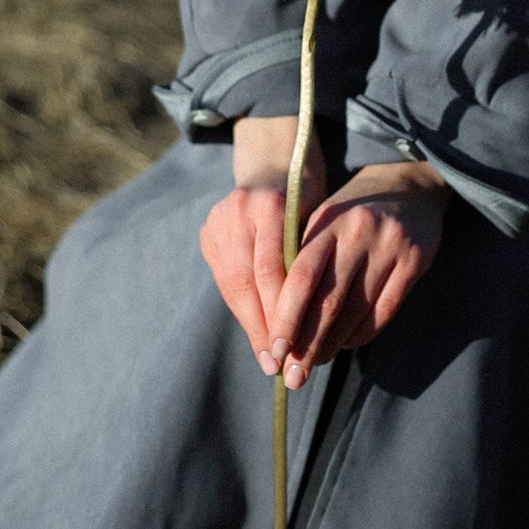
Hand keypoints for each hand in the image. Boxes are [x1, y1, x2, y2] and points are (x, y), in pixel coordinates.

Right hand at [200, 117, 326, 374]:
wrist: (278, 165)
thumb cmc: (312, 203)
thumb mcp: (319, 224)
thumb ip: (312, 263)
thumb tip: (317, 326)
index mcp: (272, 204)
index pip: (272, 270)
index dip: (282, 312)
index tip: (294, 348)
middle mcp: (240, 208)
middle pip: (247, 280)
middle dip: (263, 325)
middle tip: (276, 363)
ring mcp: (220, 218)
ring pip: (232, 282)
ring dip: (250, 322)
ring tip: (266, 355)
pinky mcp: (209, 230)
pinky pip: (224, 277)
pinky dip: (241, 306)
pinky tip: (255, 329)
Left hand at [267, 160, 449, 389]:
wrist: (407, 186)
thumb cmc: (351, 214)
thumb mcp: (323, 224)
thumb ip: (301, 262)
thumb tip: (276, 325)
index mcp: (326, 221)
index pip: (300, 277)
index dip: (285, 318)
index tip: (274, 350)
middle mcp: (357, 231)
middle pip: (327, 300)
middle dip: (307, 343)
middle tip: (293, 375)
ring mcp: (389, 245)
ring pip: (355, 311)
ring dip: (332, 344)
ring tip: (315, 363)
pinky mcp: (415, 260)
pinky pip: (385, 311)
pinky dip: (362, 334)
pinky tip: (346, 343)